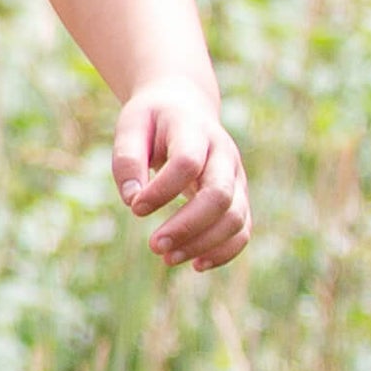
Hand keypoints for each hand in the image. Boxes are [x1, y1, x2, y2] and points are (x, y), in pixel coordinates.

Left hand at [110, 80, 250, 272]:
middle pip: (219, 195)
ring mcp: (236, 176)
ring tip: (167, 258)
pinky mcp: (239, 197)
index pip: (187, 163)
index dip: (162, 190)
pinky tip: (195, 264)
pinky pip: (242, 230)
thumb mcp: (131, 126)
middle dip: (187, 226)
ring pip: (235, 217)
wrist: (185, 106)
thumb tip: (132, 199)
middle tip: (153, 246)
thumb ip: (128, 159)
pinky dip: (223, 252)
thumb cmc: (153, 120)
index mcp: (195, 129)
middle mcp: (223, 153)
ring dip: (202, 244)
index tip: (134, 208)